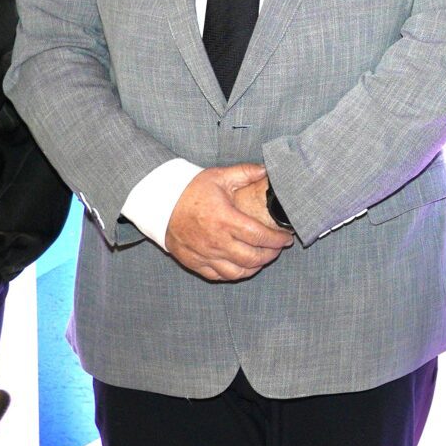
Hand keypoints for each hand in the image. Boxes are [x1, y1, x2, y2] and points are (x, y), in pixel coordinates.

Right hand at [167, 163, 293, 282]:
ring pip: (238, 272)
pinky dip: (234, 274)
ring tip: (263, 258)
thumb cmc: (191, 190)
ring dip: (255, 267)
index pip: (260, 236)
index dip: (277, 240)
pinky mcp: (194, 262)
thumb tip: (268, 169)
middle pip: (252, 258)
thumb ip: (246, 173)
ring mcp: (205, 254)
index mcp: (225, 219)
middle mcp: (216, 241)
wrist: (159, 203)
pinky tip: (242, 266)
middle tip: (277, 248)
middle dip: (270, 255)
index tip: (286, 238)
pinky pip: (219, 276)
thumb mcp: (220, 177)